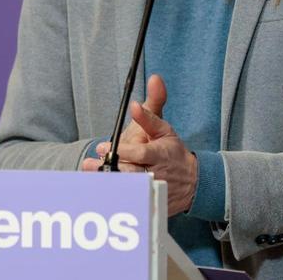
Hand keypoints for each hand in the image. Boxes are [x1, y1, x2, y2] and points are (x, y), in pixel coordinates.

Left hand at [79, 74, 198, 216]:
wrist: (192, 182)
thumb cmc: (172, 151)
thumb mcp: (163, 127)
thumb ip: (153, 107)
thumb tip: (154, 79)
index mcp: (159, 154)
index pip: (140, 154)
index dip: (122, 152)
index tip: (103, 147)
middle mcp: (155, 174)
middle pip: (132, 174)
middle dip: (111, 169)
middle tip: (91, 163)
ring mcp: (152, 191)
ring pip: (128, 190)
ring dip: (108, 183)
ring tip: (91, 173)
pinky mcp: (149, 203)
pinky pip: (130, 201)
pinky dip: (114, 197)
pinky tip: (97, 190)